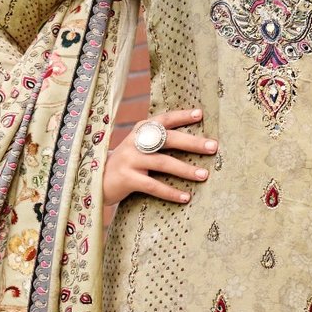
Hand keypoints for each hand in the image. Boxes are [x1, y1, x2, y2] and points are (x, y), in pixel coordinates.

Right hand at [103, 106, 217, 206]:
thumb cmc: (128, 163)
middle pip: (168, 139)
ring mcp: (130, 159)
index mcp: (141, 130)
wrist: (97, 180)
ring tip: (204, 175)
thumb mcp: (140, 146)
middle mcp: (135, 142)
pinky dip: (171, 192)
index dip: (182, 116)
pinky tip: (186, 197)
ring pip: (163, 163)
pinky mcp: (127, 178)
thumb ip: (158, 141)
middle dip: (192, 143)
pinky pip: (153, 186)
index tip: (200, 114)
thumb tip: (195, 140)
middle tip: (213, 147)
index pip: (164, 120)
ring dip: (186, 169)